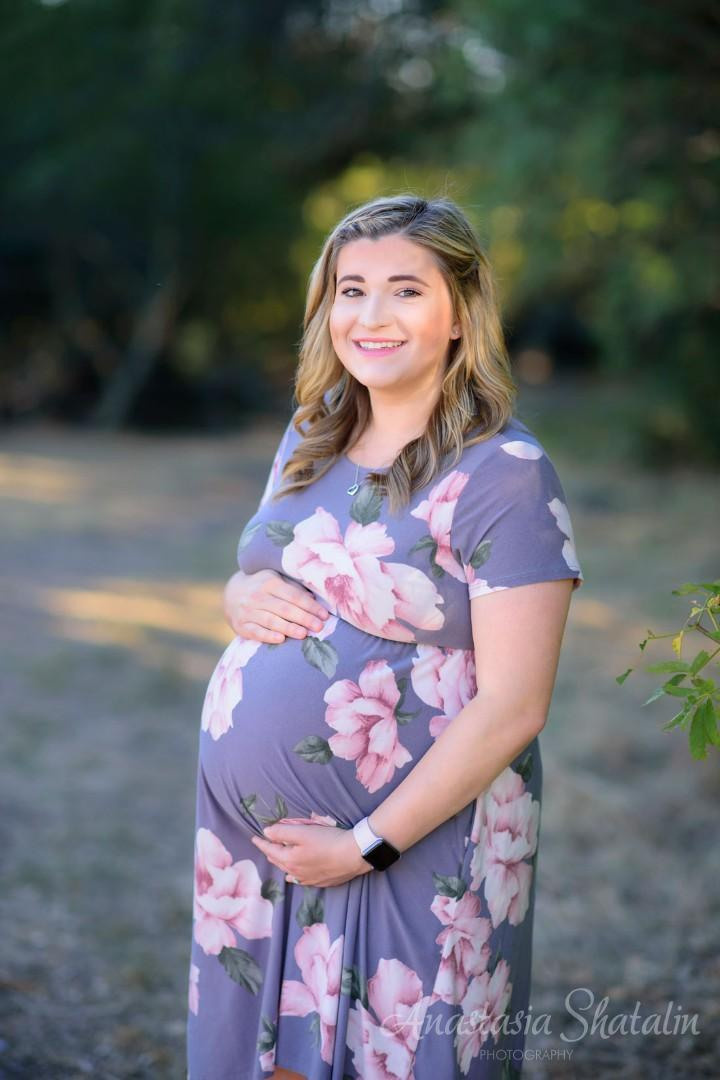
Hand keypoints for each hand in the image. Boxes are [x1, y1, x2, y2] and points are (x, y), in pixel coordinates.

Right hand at [223, 569, 330, 643]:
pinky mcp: (241, 625)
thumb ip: (294, 588)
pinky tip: (280, 639)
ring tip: (303, 634)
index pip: (294, 596)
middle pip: (284, 609)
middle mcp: (257, 596)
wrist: (231, 593)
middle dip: (304, 618)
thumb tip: (314, 599)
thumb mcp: (276, 579)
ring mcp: (247, 611)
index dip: (310, 606)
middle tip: (318, 627)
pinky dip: (268, 636)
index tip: (324, 615)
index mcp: (269, 582)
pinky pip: (256, 632)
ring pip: (271, 621)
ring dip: (288, 628)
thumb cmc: (262, 587)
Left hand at [250, 821, 372, 887]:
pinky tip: (294, 877)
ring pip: (288, 872)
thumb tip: (266, 832)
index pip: (270, 850)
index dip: (261, 843)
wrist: (354, 855)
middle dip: (270, 853)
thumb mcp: (303, 831)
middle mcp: (296, 873)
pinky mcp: (321, 882)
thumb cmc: (328, 840)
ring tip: (276, 858)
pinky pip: (301, 880)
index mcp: (290, 860)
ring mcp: (309, 879)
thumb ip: (282, 832)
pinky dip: (293, 875)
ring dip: (281, 864)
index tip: (254, 837)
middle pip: (278, 862)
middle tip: (265, 845)